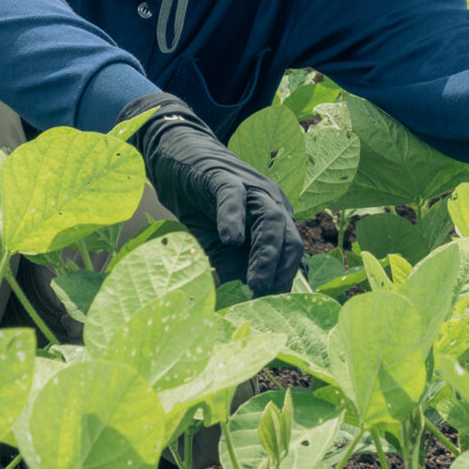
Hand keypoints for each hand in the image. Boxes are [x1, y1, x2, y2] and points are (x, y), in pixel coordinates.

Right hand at [118, 91, 302, 294]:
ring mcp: (249, 187)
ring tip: (257, 282)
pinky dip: (234, 217)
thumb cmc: (202, 206)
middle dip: (283, 272)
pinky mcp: (222, 175)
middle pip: (290, 237)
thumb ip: (236, 270)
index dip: (287, 281)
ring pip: (271, 219)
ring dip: (267, 254)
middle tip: (268, 301)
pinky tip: (230, 239)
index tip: (278, 311)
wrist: (176, 157)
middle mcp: (271, 201)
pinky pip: (233, 196)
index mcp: (276, 219)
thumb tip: (245, 306)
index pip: (293, 253)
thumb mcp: (220, 246)